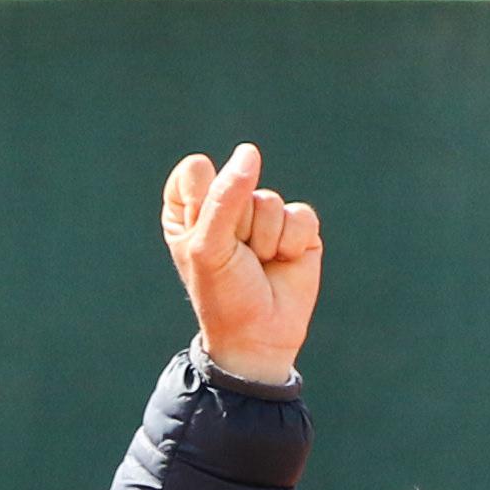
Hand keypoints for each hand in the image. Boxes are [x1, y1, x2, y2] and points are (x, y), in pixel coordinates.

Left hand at [162, 141, 321, 384]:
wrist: (259, 338)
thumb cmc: (223, 295)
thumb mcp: (209, 246)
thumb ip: (224, 196)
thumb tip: (249, 151)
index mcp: (190, 207)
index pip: (195, 171)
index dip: (202, 203)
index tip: (202, 239)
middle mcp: (226, 206)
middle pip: (237, 182)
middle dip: (238, 226)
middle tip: (235, 259)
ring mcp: (264, 216)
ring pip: (269, 200)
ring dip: (265, 240)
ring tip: (259, 264)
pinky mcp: (297, 228)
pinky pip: (299, 214)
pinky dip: (291, 243)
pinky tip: (283, 263)